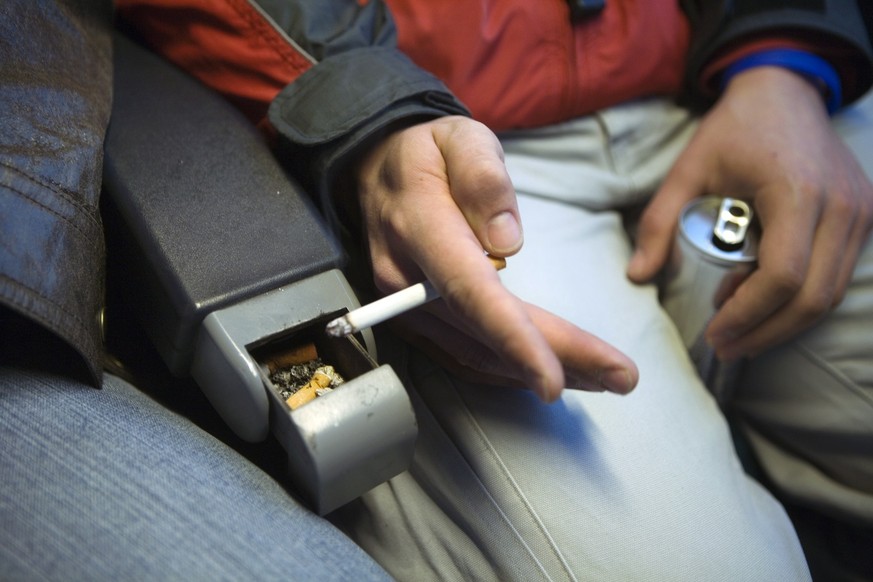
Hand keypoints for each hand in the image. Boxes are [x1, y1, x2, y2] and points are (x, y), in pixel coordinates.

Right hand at [356, 116, 637, 400]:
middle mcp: (405, 280)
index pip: (469, 291)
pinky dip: (508, 370)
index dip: (514, 339)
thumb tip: (508, 242)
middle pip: (484, 333)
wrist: (377, 170)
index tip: (554, 379)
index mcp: (419, 227)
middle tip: (621, 377)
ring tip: (601, 377)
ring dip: (538, 370)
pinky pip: (463, 355)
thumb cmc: (429, 152)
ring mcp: (405, 306)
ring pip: (476, 353)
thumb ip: (483, 179)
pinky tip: (547, 371)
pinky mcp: (414, 319)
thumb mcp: (461, 138)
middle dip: (556, 360)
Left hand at [628, 67, 872, 359]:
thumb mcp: (687, 171)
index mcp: (796, 192)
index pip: (783, 276)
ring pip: (829, 293)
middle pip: (813, 297)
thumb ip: (660, 223)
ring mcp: (859, 212)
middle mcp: (840, 206)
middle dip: (766, 331)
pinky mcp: (863, 217)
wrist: (784, 91)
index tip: (714, 333)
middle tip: (725, 345)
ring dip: (782, 320)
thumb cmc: (734, 130)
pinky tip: (756, 296)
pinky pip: (835, 275)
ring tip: (735, 324)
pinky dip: (798, 298)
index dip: (747, 315)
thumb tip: (636, 275)